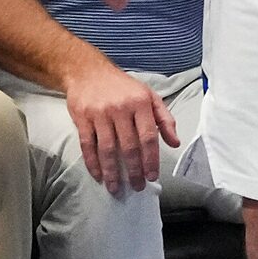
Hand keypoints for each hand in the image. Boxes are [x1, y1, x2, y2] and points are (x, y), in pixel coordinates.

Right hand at [60, 53, 177, 196]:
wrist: (87, 71)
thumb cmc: (121, 86)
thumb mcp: (148, 96)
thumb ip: (164, 119)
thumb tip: (175, 143)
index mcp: (140, 103)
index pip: (148, 136)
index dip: (151, 159)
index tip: (152, 176)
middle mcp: (120, 108)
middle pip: (128, 146)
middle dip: (134, 170)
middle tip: (137, 186)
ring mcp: (99, 113)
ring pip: (107, 149)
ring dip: (112, 172)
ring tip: (116, 188)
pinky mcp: (82, 117)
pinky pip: (87, 145)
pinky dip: (92, 163)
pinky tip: (98, 175)